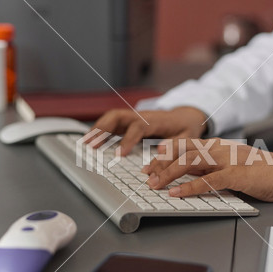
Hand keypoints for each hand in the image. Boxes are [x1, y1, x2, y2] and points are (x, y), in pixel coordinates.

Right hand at [84, 107, 206, 155]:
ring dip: (97, 129)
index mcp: (155, 120)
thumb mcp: (188, 137)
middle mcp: (141, 116)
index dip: (127, 140)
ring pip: (112, 118)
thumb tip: (160, 150)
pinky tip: (90, 140)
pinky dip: (100, 129)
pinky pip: (112, 123)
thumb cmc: (186, 128)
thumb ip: (176, 145)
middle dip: (103, 130)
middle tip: (91, 145)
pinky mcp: (130, 121)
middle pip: (118, 116)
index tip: (119, 154)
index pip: (138, 127)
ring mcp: (134, 117)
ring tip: (85, 143)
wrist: (186, 116)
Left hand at [143, 138, 272, 201]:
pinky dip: (190, 188)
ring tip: (154, 184)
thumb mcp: (229, 164)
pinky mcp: (236, 175)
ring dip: (169, 173)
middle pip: (183, 153)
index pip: (186, 145)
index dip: (166, 152)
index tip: (151, 160)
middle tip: (146, 174)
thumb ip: (209, 166)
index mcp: (218, 145)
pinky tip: (176, 193)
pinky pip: (208, 181)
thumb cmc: (259, 171)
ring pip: (191, 163)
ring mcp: (227, 160)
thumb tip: (187, 173)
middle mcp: (219, 149)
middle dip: (161, 163)